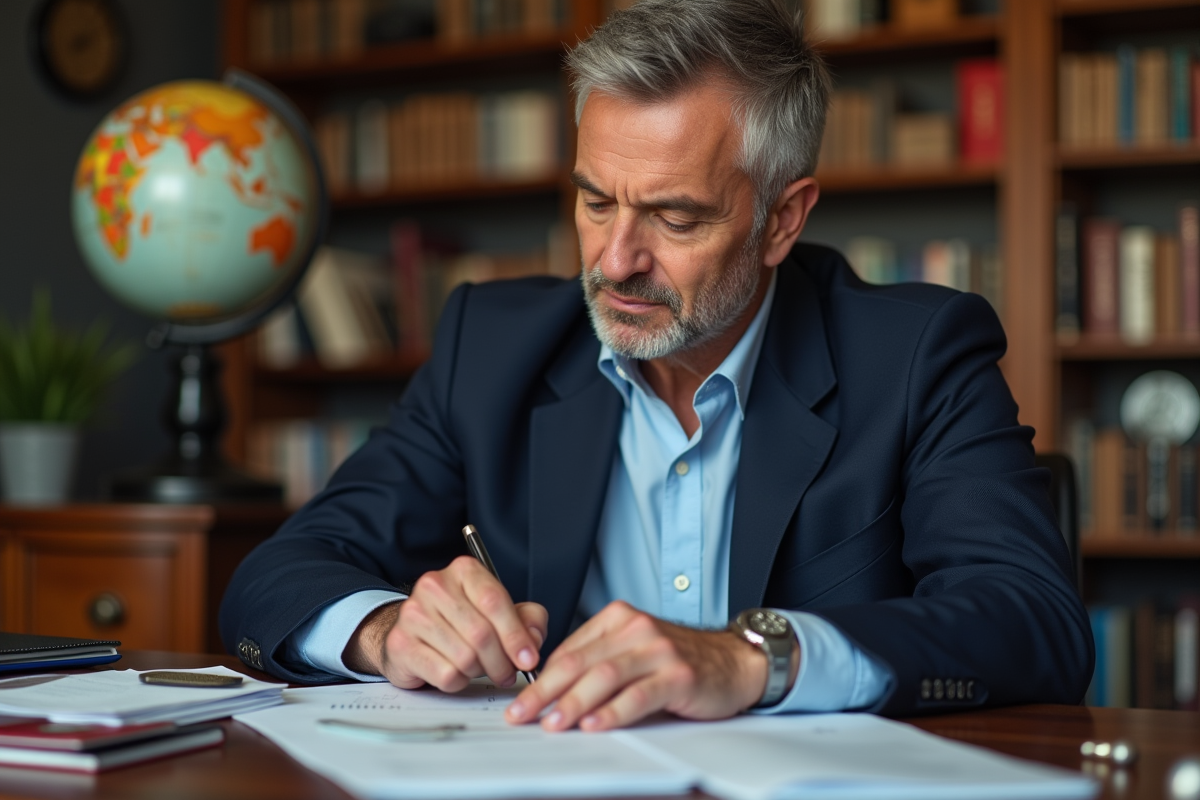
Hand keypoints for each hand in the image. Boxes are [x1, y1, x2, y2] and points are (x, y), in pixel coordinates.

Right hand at [343, 556, 547, 692]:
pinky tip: (456, 672)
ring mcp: (413, 614)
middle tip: (507, 673)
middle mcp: (435, 586)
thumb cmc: (461, 622)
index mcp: (464, 571)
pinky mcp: (401, 644)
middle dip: (501, 661)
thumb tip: (534, 638)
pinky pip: (445, 674)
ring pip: (465, 657)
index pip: (495, 601)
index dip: (516, 635)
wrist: (414, 634)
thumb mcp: (500, 613)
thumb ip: (527, 620)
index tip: (529, 658)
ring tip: (478, 668)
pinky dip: (458, 681)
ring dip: (479, 671)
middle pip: (481, 634)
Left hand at [505, 601, 770, 731]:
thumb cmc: (679, 660)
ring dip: (574, 703)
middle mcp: (636, 628)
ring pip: (605, 676)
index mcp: (618, 619)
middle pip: (580, 662)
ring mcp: (658, 650)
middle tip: (521, 714)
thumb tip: (552, 688)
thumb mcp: (634, 650)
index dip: (539, 679)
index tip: (518, 702)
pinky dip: (613, 712)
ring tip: (553, 723)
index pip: (569, 650)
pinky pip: (639, 694)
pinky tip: (595, 724)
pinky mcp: (678, 674)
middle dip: (545, 692)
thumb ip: (599, 660)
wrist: (733, 662)